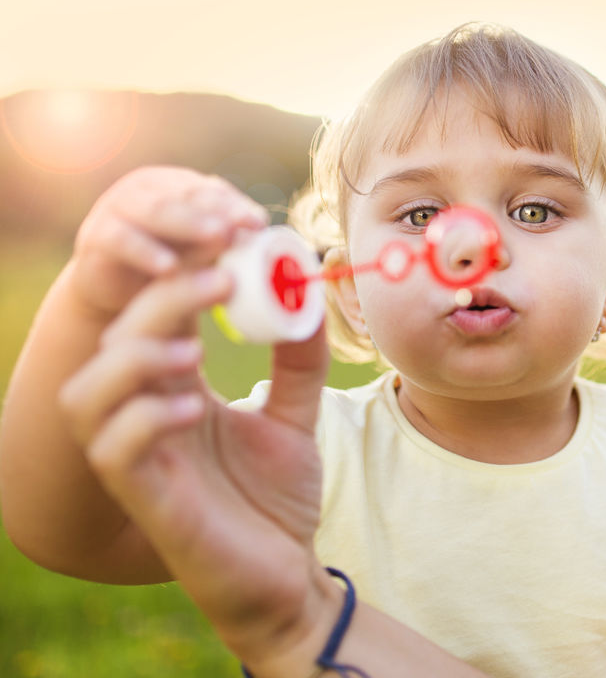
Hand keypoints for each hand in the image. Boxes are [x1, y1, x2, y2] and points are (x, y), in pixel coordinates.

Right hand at [59, 265, 334, 665]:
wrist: (285, 574)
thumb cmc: (277, 497)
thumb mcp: (295, 414)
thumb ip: (299, 360)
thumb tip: (306, 296)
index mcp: (176, 390)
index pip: (158, 318)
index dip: (182, 276)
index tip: (230, 244)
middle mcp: (147, 415)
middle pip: (120, 338)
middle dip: (164, 300)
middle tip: (220, 278)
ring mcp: (140, 459)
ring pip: (88, 393)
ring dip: (135, 357)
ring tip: (193, 349)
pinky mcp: (146, 502)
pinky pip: (114, 452)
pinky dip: (142, 419)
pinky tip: (190, 410)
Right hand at [70, 166, 267, 315]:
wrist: (116, 294)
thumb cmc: (169, 267)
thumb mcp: (198, 253)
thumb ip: (222, 241)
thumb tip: (258, 233)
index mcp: (177, 187)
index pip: (211, 191)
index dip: (235, 206)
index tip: (259, 224)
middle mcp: (148, 189)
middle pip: (187, 196)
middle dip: (217, 211)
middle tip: (240, 228)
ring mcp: (119, 207)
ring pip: (157, 211)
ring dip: (189, 224)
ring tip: (217, 238)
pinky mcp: (97, 235)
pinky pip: (122, 240)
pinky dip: (147, 252)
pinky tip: (170, 267)